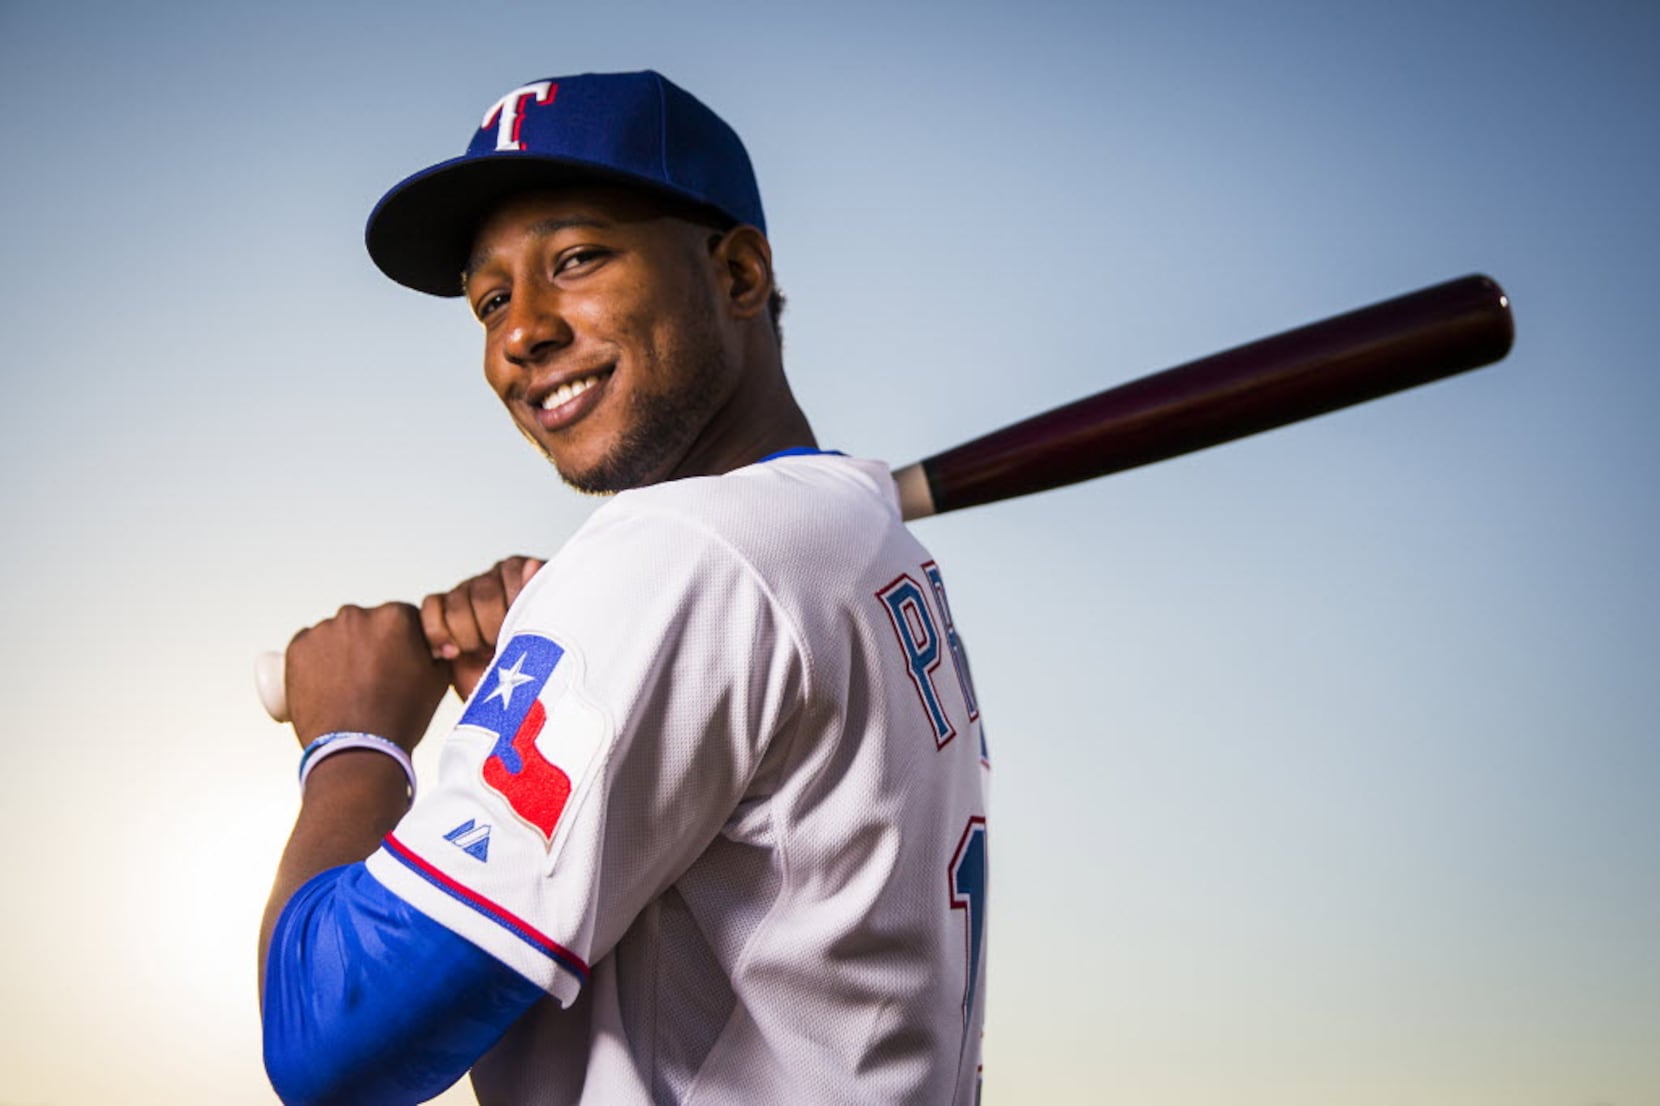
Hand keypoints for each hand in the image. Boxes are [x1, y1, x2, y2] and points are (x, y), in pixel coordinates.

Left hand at [284, 602, 449, 749]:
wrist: (356, 751)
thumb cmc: (396, 719)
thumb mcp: (437, 681)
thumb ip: (437, 652)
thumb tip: (434, 644)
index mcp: (395, 617)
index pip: (401, 617)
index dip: (401, 642)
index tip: (396, 661)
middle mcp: (357, 615)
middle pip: (366, 624)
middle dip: (370, 644)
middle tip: (373, 678)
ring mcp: (324, 631)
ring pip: (336, 635)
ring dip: (342, 652)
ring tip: (348, 687)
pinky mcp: (297, 648)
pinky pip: (308, 648)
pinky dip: (315, 662)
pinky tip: (328, 686)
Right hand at [420, 556, 544, 700]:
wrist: (508, 701)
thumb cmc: (534, 668)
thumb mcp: (545, 635)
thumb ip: (539, 598)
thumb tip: (533, 565)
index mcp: (523, 575)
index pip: (511, 575)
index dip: (514, 610)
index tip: (521, 632)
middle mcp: (493, 579)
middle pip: (482, 594)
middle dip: (491, 629)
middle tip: (501, 647)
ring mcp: (465, 594)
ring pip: (455, 603)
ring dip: (467, 636)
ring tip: (481, 652)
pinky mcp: (441, 613)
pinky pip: (430, 608)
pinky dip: (437, 633)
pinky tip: (452, 653)